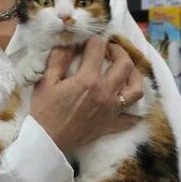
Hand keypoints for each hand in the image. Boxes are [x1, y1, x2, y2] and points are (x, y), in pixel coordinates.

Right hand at [29, 37, 144, 154]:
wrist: (47, 141)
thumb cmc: (44, 110)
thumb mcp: (45, 81)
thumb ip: (59, 58)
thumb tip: (69, 42)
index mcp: (88, 79)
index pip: (98, 49)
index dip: (94, 40)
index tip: (89, 42)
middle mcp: (105, 92)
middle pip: (125, 65)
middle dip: (119, 51)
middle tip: (109, 50)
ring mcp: (111, 109)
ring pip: (136, 89)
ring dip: (134, 76)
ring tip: (125, 72)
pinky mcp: (111, 124)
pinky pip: (130, 119)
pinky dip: (132, 112)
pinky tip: (127, 106)